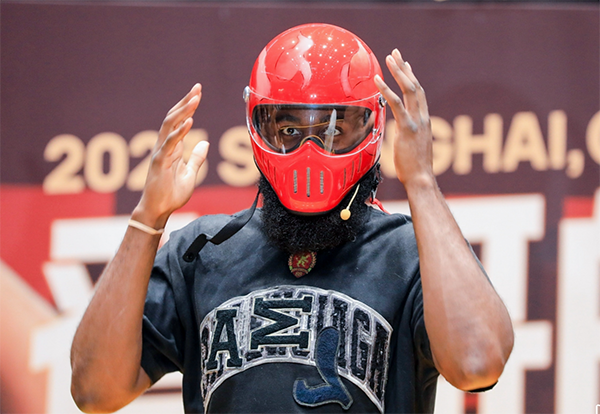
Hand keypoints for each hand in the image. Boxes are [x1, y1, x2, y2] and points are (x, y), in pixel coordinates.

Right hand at [133, 84, 208, 227]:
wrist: (158, 211)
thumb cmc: (171, 194)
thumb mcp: (190, 174)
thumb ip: (196, 158)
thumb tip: (205, 143)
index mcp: (172, 147)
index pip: (179, 121)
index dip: (188, 107)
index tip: (197, 93)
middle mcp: (164, 146)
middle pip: (173, 118)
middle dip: (185, 102)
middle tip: (197, 88)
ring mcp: (160, 153)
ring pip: (169, 126)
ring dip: (182, 111)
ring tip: (195, 99)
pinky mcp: (159, 163)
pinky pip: (169, 144)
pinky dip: (179, 132)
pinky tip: (189, 122)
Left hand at [374, 49, 433, 188]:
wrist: (421, 179)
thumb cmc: (415, 169)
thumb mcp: (410, 148)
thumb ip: (406, 136)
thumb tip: (399, 133)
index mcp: (424, 121)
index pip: (418, 94)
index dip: (411, 78)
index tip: (406, 65)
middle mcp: (423, 117)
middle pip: (415, 86)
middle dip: (404, 68)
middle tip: (395, 53)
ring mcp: (417, 121)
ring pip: (409, 89)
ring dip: (398, 71)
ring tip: (389, 58)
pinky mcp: (408, 128)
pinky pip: (396, 104)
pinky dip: (387, 90)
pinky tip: (378, 80)